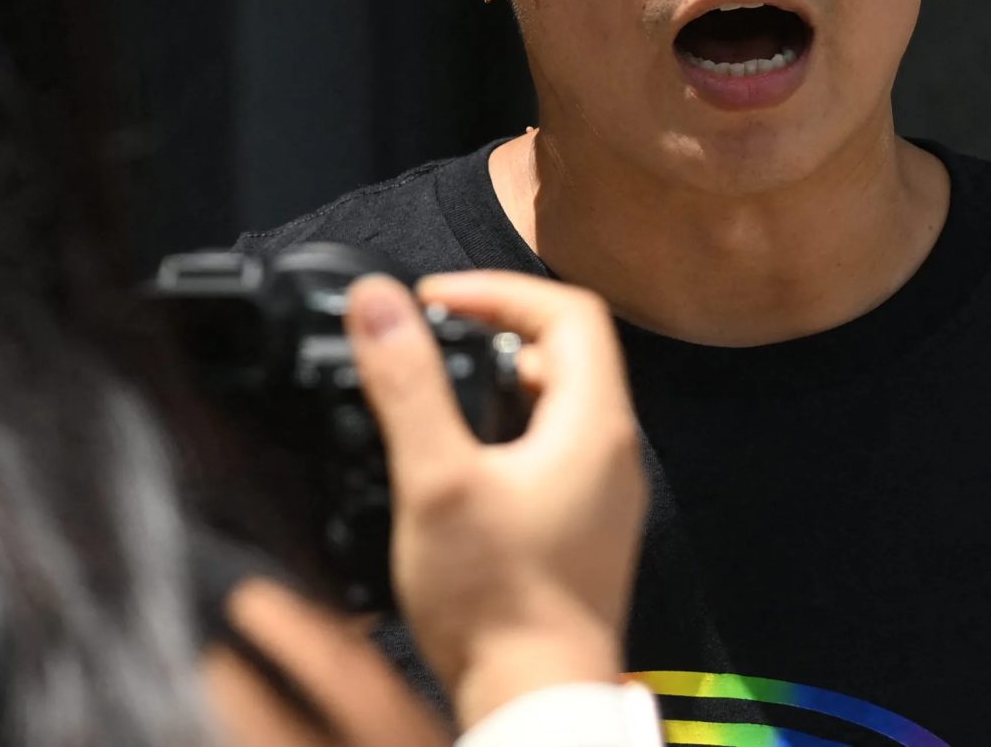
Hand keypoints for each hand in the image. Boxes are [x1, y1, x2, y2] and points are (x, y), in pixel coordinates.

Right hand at [346, 270, 644, 727]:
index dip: (499, 290)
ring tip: (429, 397)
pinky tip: (452, 463)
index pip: (567, 310)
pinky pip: (548, 451)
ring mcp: (601, 493)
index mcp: (594, 424)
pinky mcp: (581, 528)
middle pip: (564, 353)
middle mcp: (611, 451)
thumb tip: (379, 301)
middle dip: (491, 334)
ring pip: (554, 404)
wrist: (533, 700)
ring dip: (494, 385)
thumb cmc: (497, 602)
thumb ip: (407, 385)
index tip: (435, 298)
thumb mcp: (437, 480)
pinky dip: (502, 434)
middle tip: (426, 342)